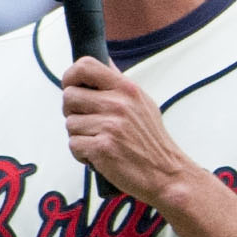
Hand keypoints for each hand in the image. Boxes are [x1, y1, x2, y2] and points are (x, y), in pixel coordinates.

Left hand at [62, 57, 192, 203]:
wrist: (167, 174)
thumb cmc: (152, 142)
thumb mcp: (142, 103)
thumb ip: (119, 84)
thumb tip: (103, 62)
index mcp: (127, 89)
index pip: (84, 66)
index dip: (70, 77)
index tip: (73, 88)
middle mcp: (119, 104)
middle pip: (69, 96)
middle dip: (74, 112)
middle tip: (91, 124)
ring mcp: (110, 126)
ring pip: (70, 123)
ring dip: (80, 136)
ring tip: (101, 142)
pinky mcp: (102, 148)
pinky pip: (73, 145)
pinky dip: (83, 154)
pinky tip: (100, 155)